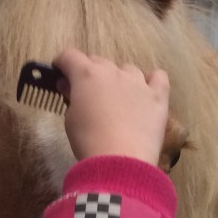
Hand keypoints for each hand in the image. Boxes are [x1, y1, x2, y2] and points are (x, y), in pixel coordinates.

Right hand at [52, 48, 169, 165]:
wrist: (120, 161)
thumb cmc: (88, 141)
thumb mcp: (71, 119)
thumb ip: (71, 97)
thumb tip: (69, 85)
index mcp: (87, 75)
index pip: (70, 56)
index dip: (62, 63)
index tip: (59, 74)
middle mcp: (113, 71)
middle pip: (98, 61)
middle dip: (89, 72)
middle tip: (86, 93)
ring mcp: (138, 81)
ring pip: (127, 69)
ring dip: (118, 78)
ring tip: (116, 98)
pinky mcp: (157, 96)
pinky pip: (158, 77)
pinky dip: (151, 81)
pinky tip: (146, 92)